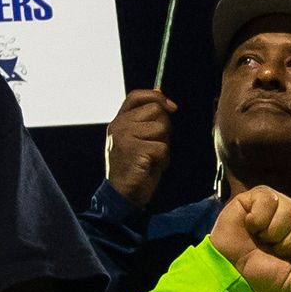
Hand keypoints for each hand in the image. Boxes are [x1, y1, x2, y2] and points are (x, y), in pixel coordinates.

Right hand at [102, 89, 174, 207]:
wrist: (121, 195)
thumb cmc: (134, 168)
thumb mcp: (136, 140)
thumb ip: (146, 122)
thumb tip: (165, 102)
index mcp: (118, 121)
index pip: (136, 96)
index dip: (156, 96)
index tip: (171, 106)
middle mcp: (119, 125)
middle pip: (155, 109)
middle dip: (164, 127)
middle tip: (155, 145)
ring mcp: (125, 136)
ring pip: (161, 128)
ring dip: (163, 145)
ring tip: (151, 158)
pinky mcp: (134, 149)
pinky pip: (162, 147)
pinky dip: (162, 160)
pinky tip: (151, 167)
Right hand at [207, 185, 290, 291]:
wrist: (229, 268)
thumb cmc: (260, 274)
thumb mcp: (289, 285)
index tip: (290, 259)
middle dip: (288, 243)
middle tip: (271, 249)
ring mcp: (281, 204)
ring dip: (272, 232)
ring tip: (260, 237)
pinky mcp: (261, 195)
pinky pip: (270, 200)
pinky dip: (258, 218)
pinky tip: (250, 225)